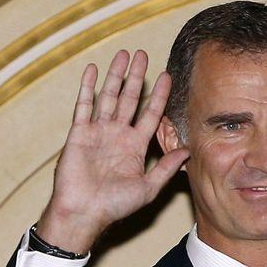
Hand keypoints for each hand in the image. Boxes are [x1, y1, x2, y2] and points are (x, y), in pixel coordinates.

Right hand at [37, 50, 189, 252]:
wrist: (84, 212)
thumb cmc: (115, 205)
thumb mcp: (148, 187)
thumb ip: (166, 168)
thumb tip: (187, 151)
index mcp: (135, 147)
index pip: (151, 115)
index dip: (159, 96)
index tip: (167, 76)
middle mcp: (118, 135)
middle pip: (129, 99)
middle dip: (136, 77)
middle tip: (143, 55)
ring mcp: (98, 132)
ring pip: (108, 97)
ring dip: (115, 76)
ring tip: (123, 55)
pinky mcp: (79, 133)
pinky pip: (84, 106)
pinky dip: (88, 88)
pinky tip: (93, 70)